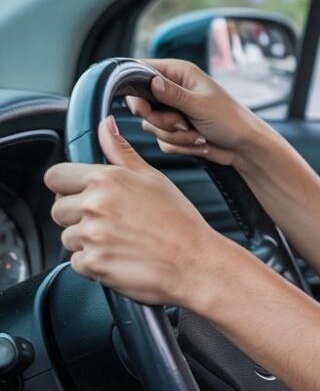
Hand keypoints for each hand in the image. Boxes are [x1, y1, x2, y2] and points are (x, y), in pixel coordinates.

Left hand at [45, 114, 242, 308]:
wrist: (194, 261)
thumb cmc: (179, 221)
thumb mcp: (153, 178)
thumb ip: (121, 152)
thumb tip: (106, 126)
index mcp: (106, 179)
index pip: (55, 176)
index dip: (66, 186)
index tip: (80, 193)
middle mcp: (94, 205)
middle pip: (58, 209)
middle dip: (77, 216)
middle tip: (110, 220)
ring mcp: (91, 236)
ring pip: (67, 237)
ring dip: (87, 240)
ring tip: (120, 239)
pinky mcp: (92, 264)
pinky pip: (77, 262)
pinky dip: (94, 262)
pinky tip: (119, 256)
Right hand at [125, 58, 261, 166]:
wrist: (244, 147)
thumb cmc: (230, 120)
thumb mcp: (201, 105)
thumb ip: (173, 94)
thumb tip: (150, 81)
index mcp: (180, 73)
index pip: (141, 70)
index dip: (134, 88)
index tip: (141, 108)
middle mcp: (173, 90)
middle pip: (141, 103)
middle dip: (160, 119)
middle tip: (180, 123)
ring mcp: (173, 111)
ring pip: (150, 125)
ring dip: (174, 135)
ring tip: (197, 134)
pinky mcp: (175, 130)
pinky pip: (161, 141)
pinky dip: (180, 145)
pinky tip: (199, 142)